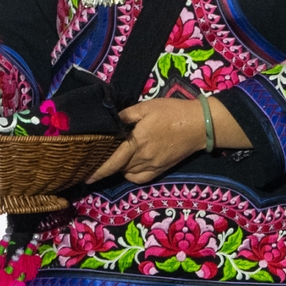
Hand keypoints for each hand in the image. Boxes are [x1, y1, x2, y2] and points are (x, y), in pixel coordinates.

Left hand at [89, 97, 206, 185]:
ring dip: (119, 169)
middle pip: (119, 168)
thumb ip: (127, 115)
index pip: (113, 161)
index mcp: (138, 142)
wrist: (199, 125)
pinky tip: (129, 167)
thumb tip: (112, 121)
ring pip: (128, 173)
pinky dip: (131, 175)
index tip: (86, 176)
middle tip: (97, 161)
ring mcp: (153, 165)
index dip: (99, 170)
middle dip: (107, 166)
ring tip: (113, 161)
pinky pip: (141, 178)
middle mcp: (143, 158)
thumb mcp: (146, 107)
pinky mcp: (161, 169)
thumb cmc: (172, 112)